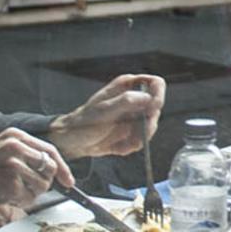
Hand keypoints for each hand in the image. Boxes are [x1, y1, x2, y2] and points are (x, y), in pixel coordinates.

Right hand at [0, 128, 73, 214]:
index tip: (68, 180)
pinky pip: (30, 199)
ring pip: (42, 185)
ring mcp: (13, 164)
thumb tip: (53, 167)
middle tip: (28, 188)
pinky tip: (3, 196)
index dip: (61, 167)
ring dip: (30, 194)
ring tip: (10, 191)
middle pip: (49, 167)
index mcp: (14, 135)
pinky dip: (20, 202)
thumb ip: (24, 153)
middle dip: (45, 182)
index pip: (49, 150)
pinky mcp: (10, 183)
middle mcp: (15, 146)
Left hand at [48, 73, 166, 158]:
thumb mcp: (104, 111)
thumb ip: (126, 101)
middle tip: (134, 136)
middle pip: (156, 110)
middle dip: (146, 126)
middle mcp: (133, 99)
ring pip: (150, 127)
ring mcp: (133, 116)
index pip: (156, 84)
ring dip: (137, 140)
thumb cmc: (83, 122)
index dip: (158, 97)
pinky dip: (130, 146)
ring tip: (119, 143)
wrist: (73, 141)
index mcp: (127, 86)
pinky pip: (141, 140)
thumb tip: (148, 97)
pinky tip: (116, 147)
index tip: (150, 112)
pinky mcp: (131, 131)